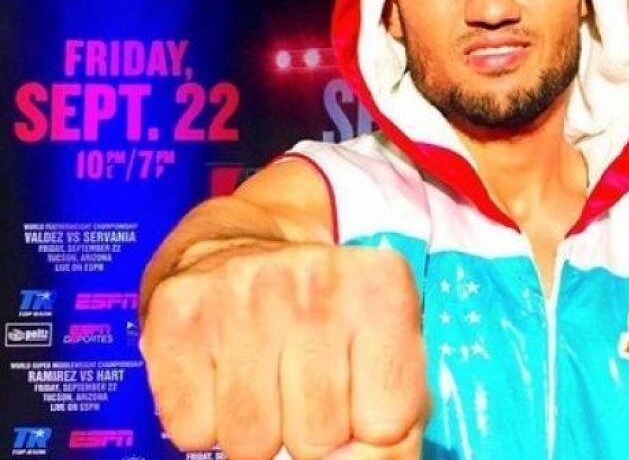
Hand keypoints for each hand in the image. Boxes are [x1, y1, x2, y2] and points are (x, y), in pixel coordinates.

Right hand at [140, 243, 427, 459]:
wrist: (244, 246)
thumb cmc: (331, 318)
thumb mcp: (388, 355)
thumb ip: (393, 430)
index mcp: (381, 289)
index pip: (386, 427)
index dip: (368, 435)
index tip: (360, 408)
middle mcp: (315, 283)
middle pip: (318, 440)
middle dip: (314, 433)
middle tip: (308, 388)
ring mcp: (242, 294)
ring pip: (250, 443)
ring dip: (260, 429)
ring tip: (267, 379)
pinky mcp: (178, 314)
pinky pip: (192, 429)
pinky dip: (207, 419)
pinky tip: (226, 371)